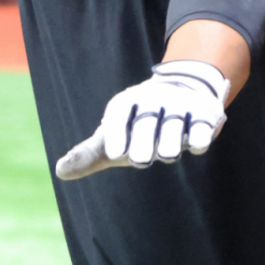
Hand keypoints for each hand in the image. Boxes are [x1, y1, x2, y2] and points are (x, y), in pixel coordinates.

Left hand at [55, 61, 230, 180]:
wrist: (182, 92)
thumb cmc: (138, 125)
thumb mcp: (112, 136)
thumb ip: (88, 155)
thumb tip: (60, 172)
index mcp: (126, 103)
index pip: (119, 117)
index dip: (117, 135)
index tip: (116, 155)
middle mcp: (152, 99)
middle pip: (146, 123)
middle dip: (143, 142)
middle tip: (139, 160)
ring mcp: (179, 104)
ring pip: (173, 125)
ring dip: (169, 142)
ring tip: (166, 154)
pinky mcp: (204, 111)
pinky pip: (201, 125)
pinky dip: (198, 136)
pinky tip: (194, 147)